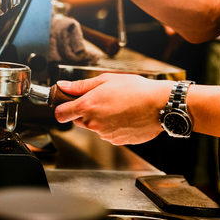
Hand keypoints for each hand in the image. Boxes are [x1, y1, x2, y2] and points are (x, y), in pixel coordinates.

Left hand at [54, 73, 173, 144]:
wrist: (159, 105)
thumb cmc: (136, 90)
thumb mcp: (107, 79)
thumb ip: (81, 85)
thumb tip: (63, 85)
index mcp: (88, 106)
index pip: (61, 114)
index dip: (62, 108)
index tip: (66, 104)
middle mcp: (94, 123)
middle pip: (79, 120)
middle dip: (86, 111)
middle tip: (102, 100)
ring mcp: (106, 134)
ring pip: (96, 127)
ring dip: (102, 119)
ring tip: (119, 106)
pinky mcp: (118, 140)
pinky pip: (110, 133)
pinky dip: (114, 126)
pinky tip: (126, 116)